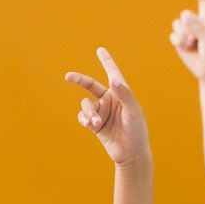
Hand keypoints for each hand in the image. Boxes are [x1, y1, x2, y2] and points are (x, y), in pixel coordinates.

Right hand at [64, 48, 148, 166]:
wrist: (131, 153)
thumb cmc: (137, 130)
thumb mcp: (133, 110)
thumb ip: (124, 94)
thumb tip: (113, 79)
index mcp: (120, 93)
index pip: (112, 73)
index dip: (106, 61)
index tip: (100, 50)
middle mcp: (109, 100)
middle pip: (90, 85)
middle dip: (79, 80)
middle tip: (68, 76)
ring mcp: (101, 112)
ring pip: (86, 105)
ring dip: (89, 113)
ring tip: (95, 123)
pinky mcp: (95, 125)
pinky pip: (83, 117)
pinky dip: (85, 119)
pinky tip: (90, 125)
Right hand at [169, 0, 204, 83]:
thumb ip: (197, 26)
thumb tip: (184, 15)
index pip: (204, 1)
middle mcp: (197, 24)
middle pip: (184, 15)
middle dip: (187, 27)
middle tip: (196, 39)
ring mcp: (188, 33)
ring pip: (176, 24)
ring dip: (181, 35)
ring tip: (191, 44)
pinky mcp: (180, 42)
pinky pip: (172, 35)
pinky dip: (177, 42)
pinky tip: (185, 48)